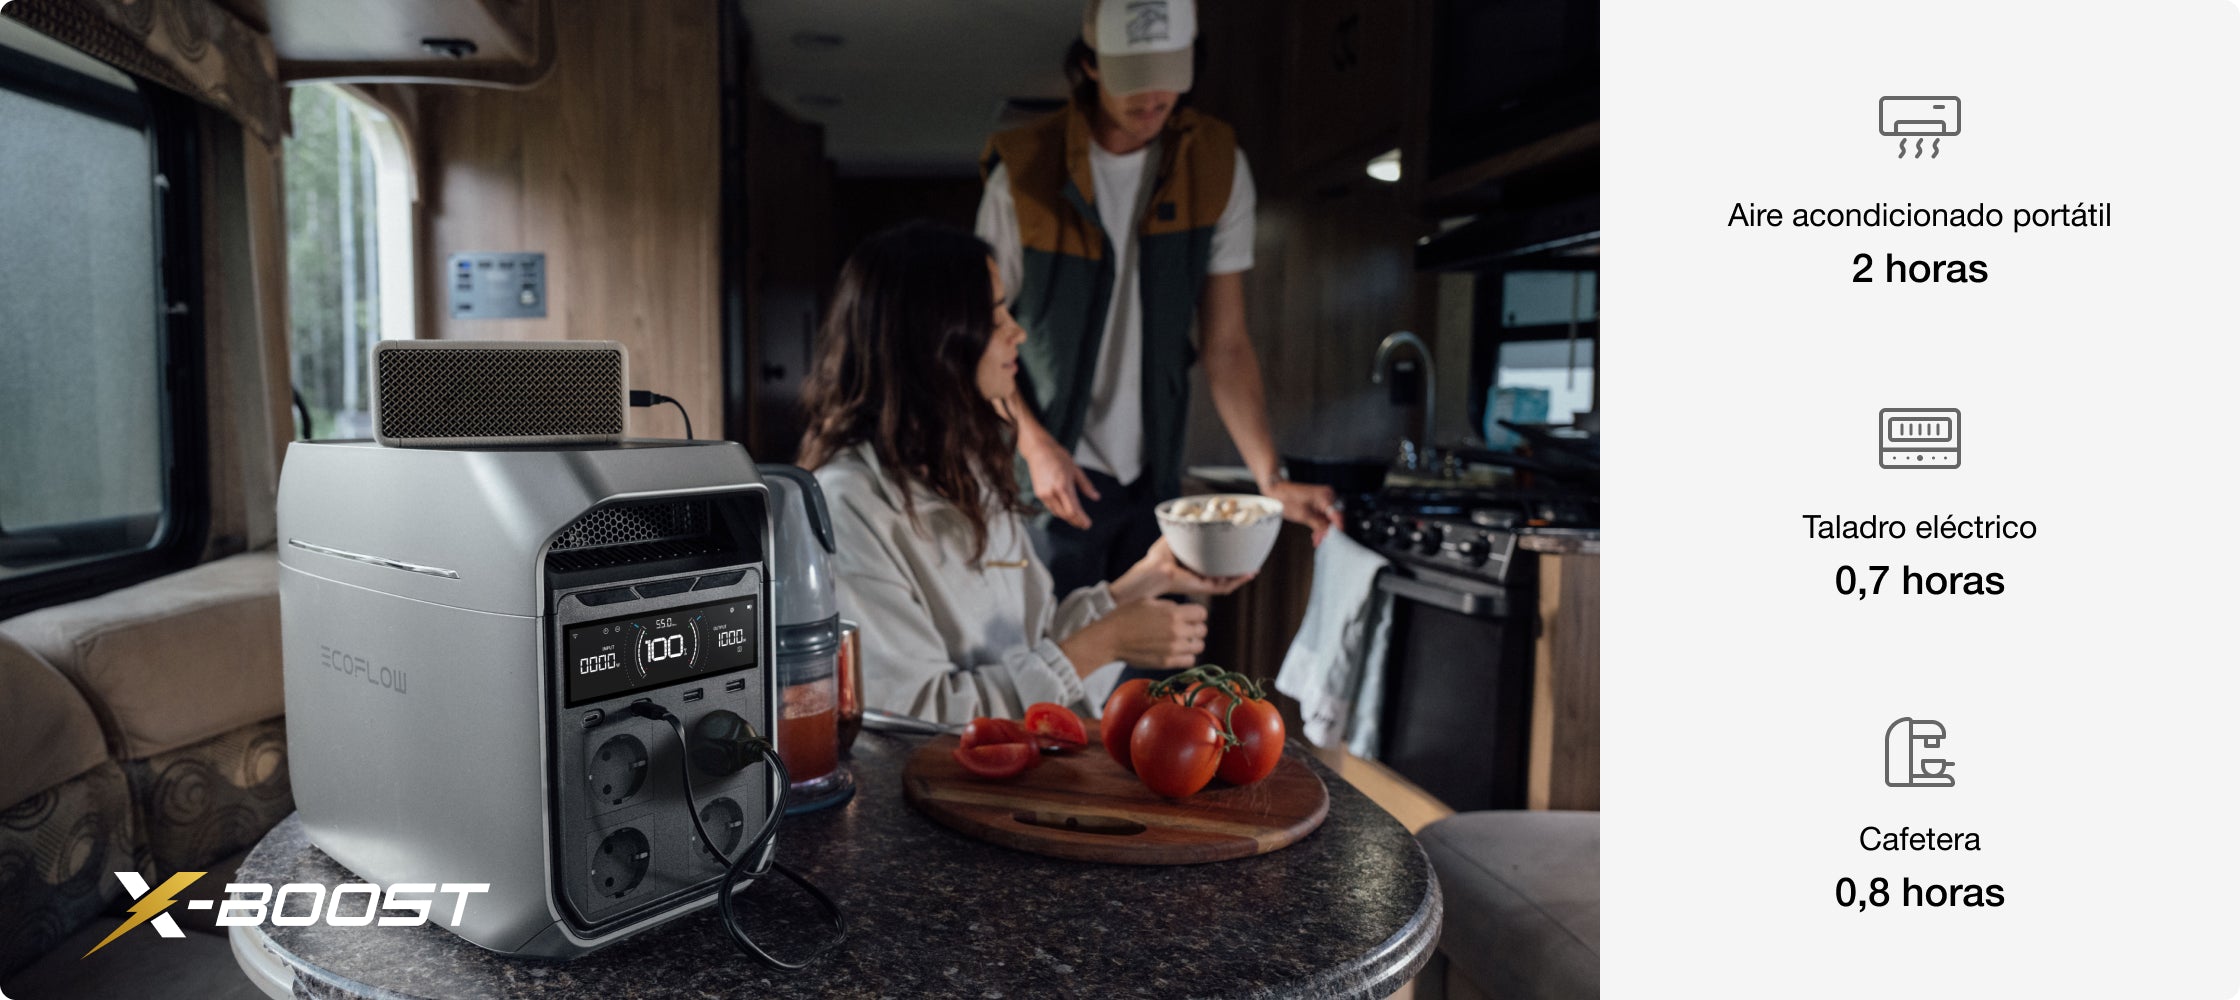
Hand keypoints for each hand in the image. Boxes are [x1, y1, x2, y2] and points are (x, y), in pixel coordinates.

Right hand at [1018, 417, 1099, 529]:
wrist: (1038, 450)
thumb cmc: (1058, 457)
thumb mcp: (1076, 470)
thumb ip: (1086, 486)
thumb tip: (1096, 497)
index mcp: (1063, 485)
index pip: (1073, 509)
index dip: (1081, 519)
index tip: (1088, 524)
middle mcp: (1052, 492)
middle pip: (1065, 514)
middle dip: (1075, 521)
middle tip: (1084, 525)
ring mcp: (1043, 494)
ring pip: (1057, 513)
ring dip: (1067, 518)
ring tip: (1077, 521)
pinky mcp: (1038, 494)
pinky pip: (1051, 508)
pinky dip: (1059, 512)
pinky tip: (1066, 512)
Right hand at [1095, 598, 1209, 669]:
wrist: (1110, 638)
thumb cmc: (1126, 616)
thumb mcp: (1148, 601)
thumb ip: (1169, 605)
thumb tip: (1182, 611)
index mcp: (1173, 613)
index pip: (1202, 614)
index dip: (1195, 613)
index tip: (1188, 615)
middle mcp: (1177, 631)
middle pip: (1202, 630)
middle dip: (1195, 627)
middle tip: (1184, 628)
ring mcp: (1173, 649)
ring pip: (1199, 646)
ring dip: (1192, 642)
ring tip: (1181, 641)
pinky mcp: (1167, 662)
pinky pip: (1190, 661)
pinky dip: (1187, 656)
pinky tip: (1177, 651)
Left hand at [1111, 537, 1254, 602]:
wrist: (1152, 571)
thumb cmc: (1156, 558)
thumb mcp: (1173, 538)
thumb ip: (1183, 529)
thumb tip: (1190, 514)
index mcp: (1193, 566)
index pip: (1214, 565)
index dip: (1227, 560)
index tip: (1238, 551)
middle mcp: (1200, 577)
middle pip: (1224, 575)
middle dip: (1238, 569)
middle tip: (1252, 561)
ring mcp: (1202, 584)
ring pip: (1227, 582)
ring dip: (1241, 576)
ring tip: (1253, 568)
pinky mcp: (1203, 588)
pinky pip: (1224, 587)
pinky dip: (1236, 581)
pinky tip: (1247, 573)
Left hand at [1263, 479, 1342, 544]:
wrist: (1278, 490)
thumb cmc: (1287, 499)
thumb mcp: (1304, 516)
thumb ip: (1319, 524)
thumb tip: (1329, 532)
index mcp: (1325, 496)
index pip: (1337, 515)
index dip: (1337, 528)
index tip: (1336, 538)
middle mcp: (1327, 495)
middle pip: (1333, 516)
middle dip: (1328, 529)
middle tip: (1320, 540)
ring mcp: (1323, 497)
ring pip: (1328, 517)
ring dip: (1323, 528)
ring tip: (1316, 539)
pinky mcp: (1319, 500)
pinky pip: (1323, 514)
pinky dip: (1320, 523)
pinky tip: (1315, 533)